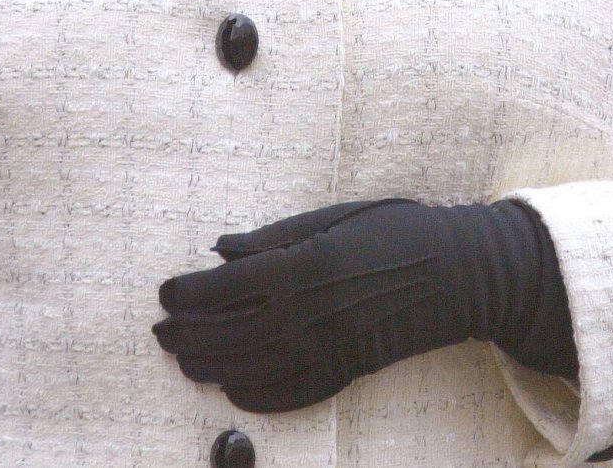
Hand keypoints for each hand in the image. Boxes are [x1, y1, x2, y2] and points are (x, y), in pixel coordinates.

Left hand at [154, 196, 548, 412]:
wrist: (454, 273)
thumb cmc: (393, 231)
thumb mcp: (332, 217)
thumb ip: (273, 237)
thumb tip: (220, 250)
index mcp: (303, 266)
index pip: (225, 288)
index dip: (187, 293)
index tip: (163, 292)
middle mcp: (308, 315)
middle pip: (228, 335)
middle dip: (186, 335)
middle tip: (159, 331)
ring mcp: (326, 350)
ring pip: (250, 370)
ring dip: (209, 367)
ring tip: (183, 359)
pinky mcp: (344, 373)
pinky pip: (288, 395)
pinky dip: (253, 396)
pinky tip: (233, 388)